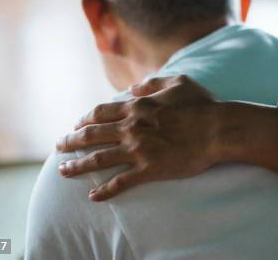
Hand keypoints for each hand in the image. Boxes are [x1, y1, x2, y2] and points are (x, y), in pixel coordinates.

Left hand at [56, 75, 220, 200]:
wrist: (217, 130)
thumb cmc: (202, 105)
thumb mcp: (178, 82)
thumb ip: (153, 83)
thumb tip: (133, 87)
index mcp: (137, 107)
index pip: (100, 113)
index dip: (84, 119)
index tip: (76, 125)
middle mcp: (132, 128)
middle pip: (92, 135)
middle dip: (71, 141)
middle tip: (59, 147)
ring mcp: (138, 150)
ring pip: (99, 159)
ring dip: (78, 165)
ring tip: (63, 171)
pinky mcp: (149, 169)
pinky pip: (121, 182)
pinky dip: (105, 190)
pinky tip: (93, 196)